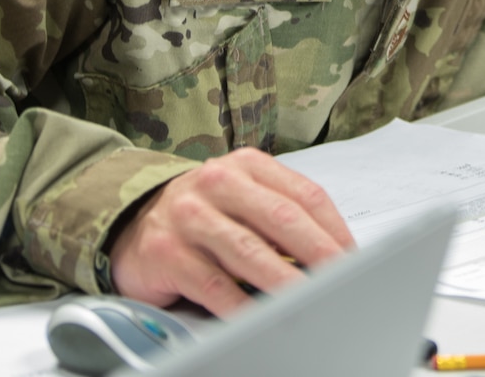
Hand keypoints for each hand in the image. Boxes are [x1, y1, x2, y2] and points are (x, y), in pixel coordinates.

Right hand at [107, 147, 354, 315]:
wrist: (130, 223)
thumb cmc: (201, 214)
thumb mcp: (240, 199)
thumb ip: (279, 216)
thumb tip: (330, 255)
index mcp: (246, 166)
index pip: (303, 194)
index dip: (334, 229)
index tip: (354, 258)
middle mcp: (218, 184)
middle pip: (282, 218)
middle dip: (320, 253)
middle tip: (344, 280)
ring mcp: (189, 216)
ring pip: (250, 252)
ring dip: (286, 281)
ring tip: (312, 300)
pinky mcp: (166, 252)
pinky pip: (213, 285)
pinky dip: (241, 306)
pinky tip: (260, 319)